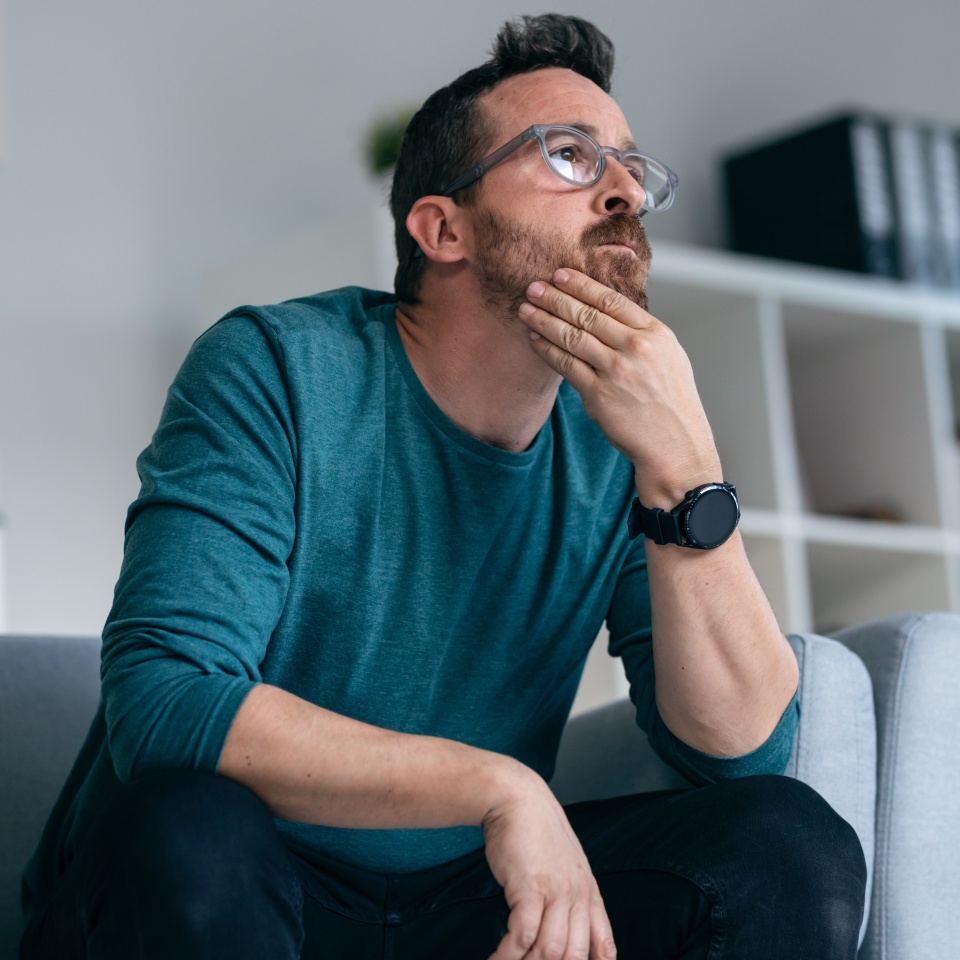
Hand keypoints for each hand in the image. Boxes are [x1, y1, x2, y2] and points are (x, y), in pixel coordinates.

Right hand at [482, 771, 615, 959]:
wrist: (517, 798)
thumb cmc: (535, 832)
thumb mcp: (564, 864)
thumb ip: (570, 896)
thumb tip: (566, 930)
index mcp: (589, 893)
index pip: (604, 944)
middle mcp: (577, 895)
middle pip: (573, 955)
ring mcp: (556, 892)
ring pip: (549, 951)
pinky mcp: (530, 887)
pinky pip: (522, 936)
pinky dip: (508, 954)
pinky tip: (496, 959)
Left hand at [518, 268, 720, 503]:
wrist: (675, 443)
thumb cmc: (670, 402)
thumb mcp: (668, 357)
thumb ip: (640, 335)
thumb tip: (605, 314)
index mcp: (655, 334)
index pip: (612, 301)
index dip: (583, 285)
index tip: (561, 275)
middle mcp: (636, 348)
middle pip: (588, 315)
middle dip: (556, 298)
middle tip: (533, 286)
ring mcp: (617, 371)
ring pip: (573, 337)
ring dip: (545, 320)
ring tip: (526, 309)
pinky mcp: (599, 395)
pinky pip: (566, 365)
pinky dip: (547, 350)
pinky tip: (534, 339)